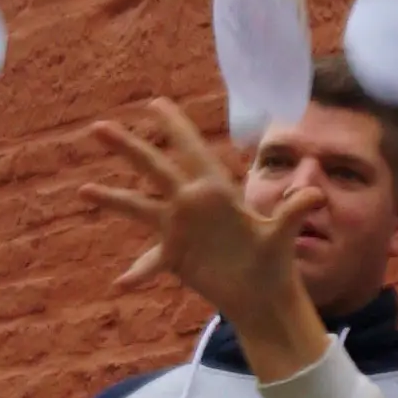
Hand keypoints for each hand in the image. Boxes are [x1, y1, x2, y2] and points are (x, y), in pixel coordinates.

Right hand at [83, 105, 320, 373]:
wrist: (263, 295)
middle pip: (154, 169)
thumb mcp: (282, 236)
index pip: (192, 150)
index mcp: (216, 191)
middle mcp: (192, 204)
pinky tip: (121, 283)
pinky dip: (138, 271)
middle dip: (128, 148)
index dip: (174, 126)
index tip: (155, 102)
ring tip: (82, 189)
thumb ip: (293, 213)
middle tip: (98, 127)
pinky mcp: (175, 256)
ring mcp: (179, 229)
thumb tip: (316, 194)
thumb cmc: (274, 262)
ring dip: (112, 198)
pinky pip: (149, 260)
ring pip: (139, 207)